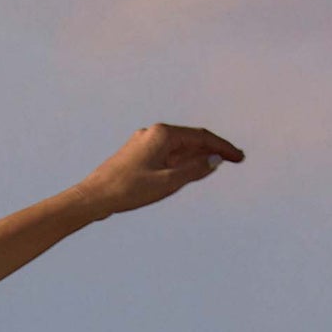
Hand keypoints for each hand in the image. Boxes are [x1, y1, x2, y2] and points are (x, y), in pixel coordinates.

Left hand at [79, 122, 243, 217]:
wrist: (92, 197)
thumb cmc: (128, 190)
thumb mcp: (167, 182)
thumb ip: (194, 170)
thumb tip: (214, 160)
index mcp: (162, 134)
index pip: (201, 137)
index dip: (223, 147)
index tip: (238, 157)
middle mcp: (153, 134)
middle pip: (191, 140)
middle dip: (213, 150)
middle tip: (234, 159)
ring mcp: (143, 143)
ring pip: (178, 148)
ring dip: (198, 156)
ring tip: (216, 166)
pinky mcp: (136, 155)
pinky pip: (166, 155)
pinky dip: (181, 161)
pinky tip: (189, 171)